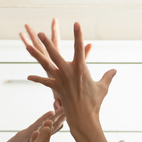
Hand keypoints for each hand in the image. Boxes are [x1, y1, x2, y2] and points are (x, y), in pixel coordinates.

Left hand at [24, 22, 115, 141]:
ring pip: (46, 65)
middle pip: (55, 54)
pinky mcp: (56, 88)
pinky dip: (38, 79)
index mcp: (81, 68)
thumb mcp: (103, 87)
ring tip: (27, 47)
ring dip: (36, 56)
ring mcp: (60, 80)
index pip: (80, 48)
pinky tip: (29, 76)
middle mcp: (68, 72)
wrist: (84, 117)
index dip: (78, 35)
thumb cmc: (94, 102)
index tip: (76, 24)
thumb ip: (108, 76)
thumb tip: (114, 70)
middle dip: (47, 43)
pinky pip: (45, 82)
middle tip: (40, 33)